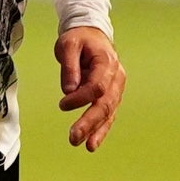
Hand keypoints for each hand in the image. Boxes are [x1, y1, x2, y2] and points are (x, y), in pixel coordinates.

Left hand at [54, 26, 123, 150]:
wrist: (91, 35)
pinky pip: (108, 114)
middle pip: (105, 103)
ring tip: (86, 145)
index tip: (63, 104)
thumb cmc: (79, 39)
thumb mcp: (68, 44)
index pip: (98, 86)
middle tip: (74, 137)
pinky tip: (92, 143)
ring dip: (97, 130)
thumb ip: (69, 67)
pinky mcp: (112, 96)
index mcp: (107, 62)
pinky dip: (101, 129)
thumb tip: (69, 90)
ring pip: (109, 112)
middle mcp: (116, 77)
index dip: (81, 98)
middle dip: (90, 122)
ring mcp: (116, 87)